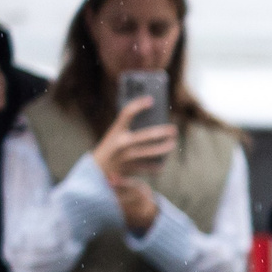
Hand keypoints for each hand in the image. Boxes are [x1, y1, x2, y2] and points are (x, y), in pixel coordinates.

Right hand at [93, 99, 174, 233]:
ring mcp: (127, 157)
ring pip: (153, 153)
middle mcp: (121, 143)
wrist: (97, 171)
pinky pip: (151, 167)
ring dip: (165, 148)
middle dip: (163, 132)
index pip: (127, 113)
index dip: (139, 105)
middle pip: (148, 135)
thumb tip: (154, 123)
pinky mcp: (132, 169)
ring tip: (172, 144)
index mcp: (115, 131)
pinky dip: (158, 165)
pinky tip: (162, 162)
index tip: (151, 100)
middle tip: (173, 130)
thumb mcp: (115, 135)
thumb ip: (130, 129)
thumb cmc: (111, 149)